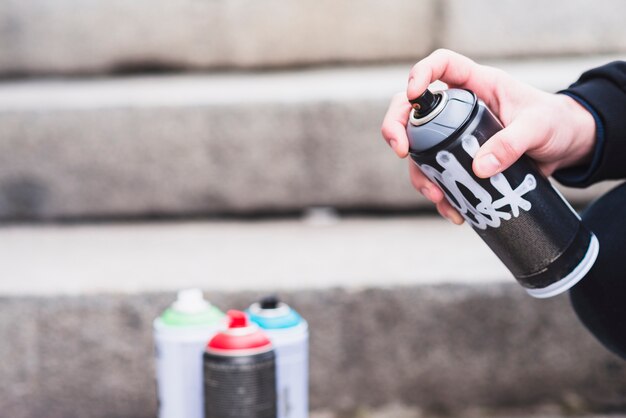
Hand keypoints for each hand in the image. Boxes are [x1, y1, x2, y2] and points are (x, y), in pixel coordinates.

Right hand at [381, 49, 596, 224]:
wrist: (565, 147)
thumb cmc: (554, 123)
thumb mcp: (538, 128)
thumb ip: (512, 143)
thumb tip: (480, 168)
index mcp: (476, 85)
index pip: (441, 66)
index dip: (421, 73)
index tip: (414, 94)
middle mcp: (458, 108)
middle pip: (412, 108)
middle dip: (396, 128)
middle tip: (401, 151)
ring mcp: (454, 135)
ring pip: (419, 149)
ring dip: (419, 174)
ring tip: (436, 196)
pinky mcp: (459, 160)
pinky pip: (438, 176)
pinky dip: (440, 195)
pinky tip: (452, 211)